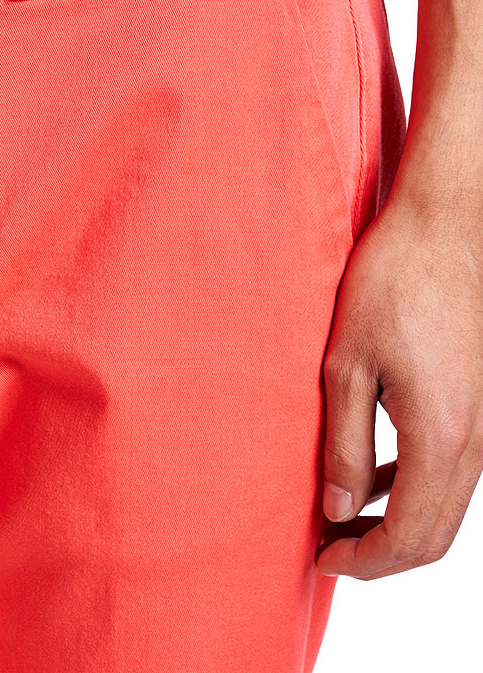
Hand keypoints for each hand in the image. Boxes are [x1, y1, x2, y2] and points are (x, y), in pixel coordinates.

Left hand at [317, 187, 482, 578]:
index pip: (411, 537)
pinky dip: (414, 486)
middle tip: (327, 546)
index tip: (321, 558)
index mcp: (443, 438)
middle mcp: (477, 442)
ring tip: (342, 516)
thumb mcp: (347, 365)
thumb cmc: (393, 284)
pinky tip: (375, 471)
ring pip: (447, 505)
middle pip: (436, 534)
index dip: (364, 561)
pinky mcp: (480, 404)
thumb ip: (345, 444)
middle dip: (380, 553)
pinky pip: (452, 468)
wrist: (449, 228)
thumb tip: (339, 510)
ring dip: (397, 521)